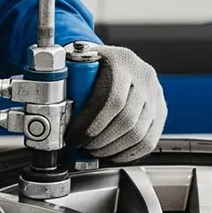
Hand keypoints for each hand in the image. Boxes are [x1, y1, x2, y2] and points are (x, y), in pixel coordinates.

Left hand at [65, 45, 166, 162]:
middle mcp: (143, 75)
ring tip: (95, 151)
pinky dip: (130, 153)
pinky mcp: (161, 110)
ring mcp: (155, 93)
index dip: (91, 125)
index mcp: (121, 60)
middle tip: (84, 147)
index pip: (111, 100)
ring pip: (139, 134)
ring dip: (113, 149)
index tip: (75, 137)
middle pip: (126, 120)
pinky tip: (114, 154)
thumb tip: (50, 107)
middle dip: (100, 141)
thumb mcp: (79, 61)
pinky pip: (150, 140)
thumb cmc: (92, 63)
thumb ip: (67, 79)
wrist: (115, 59)